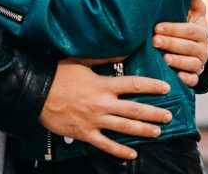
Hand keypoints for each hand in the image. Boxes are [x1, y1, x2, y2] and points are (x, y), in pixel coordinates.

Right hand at [40, 59, 171, 159]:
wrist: (38, 92)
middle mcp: (102, 103)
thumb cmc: (58, 73)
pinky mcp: (85, 133)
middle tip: (169, 116)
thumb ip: (103, 58)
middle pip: (134, 109)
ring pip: (124, 128)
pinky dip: (120, 151)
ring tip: (157, 132)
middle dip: (154, 113)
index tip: (165, 87)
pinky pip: (106, 145)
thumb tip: (122, 52)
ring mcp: (95, 120)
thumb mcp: (80, 60)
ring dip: (143, 130)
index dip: (151, 86)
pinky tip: (132, 154)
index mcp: (103, 84)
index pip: (133, 84)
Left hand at [152, 0, 207, 85]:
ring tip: (164, 58)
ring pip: (192, 64)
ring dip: (178, 61)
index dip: (174, 29)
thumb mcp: (192, 8)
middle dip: (171, 44)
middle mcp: (203, 48)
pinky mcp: (195, 75)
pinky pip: (194, 80)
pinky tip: (177, 77)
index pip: (189, 30)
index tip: (157, 27)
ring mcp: (200, 63)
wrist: (192, 45)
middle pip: (189, 47)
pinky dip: (187, 79)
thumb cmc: (188, 21)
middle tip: (155, 41)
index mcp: (201, 30)